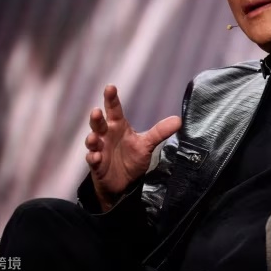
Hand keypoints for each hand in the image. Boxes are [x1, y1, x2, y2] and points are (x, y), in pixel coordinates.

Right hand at [85, 85, 180, 210]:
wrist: (124, 183)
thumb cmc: (132, 158)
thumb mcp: (147, 144)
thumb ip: (159, 132)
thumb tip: (178, 120)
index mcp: (118, 127)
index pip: (114, 110)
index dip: (111, 99)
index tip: (110, 87)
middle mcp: (106, 136)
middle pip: (99, 123)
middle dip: (96, 118)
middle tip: (96, 111)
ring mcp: (100, 150)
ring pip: (92, 141)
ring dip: (91, 138)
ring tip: (94, 136)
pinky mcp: (97, 165)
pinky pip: (92, 160)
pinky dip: (93, 157)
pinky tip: (95, 156)